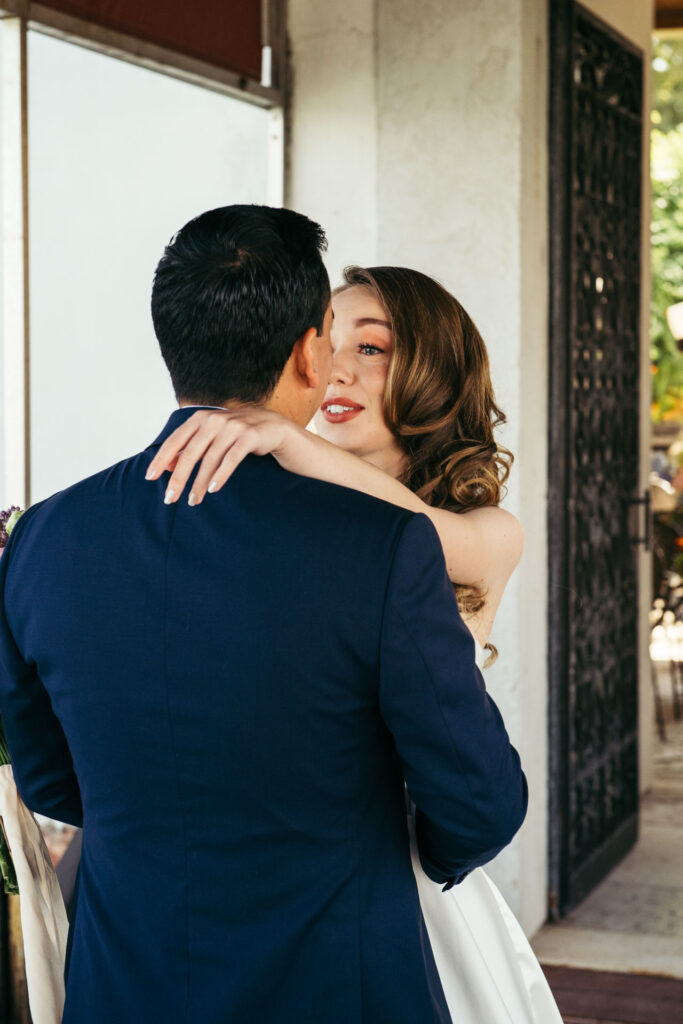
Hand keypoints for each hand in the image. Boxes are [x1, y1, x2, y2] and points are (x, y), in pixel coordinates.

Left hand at [145, 407, 293, 504]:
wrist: (272, 427)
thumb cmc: (237, 434)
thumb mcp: (210, 439)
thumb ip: (190, 449)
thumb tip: (167, 466)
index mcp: (200, 418)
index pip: (175, 440)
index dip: (161, 459)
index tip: (150, 477)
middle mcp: (214, 420)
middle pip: (190, 452)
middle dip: (179, 478)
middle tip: (170, 498)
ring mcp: (232, 426)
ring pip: (210, 459)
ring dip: (200, 483)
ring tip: (193, 501)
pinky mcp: (249, 436)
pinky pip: (231, 459)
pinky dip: (221, 475)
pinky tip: (213, 489)